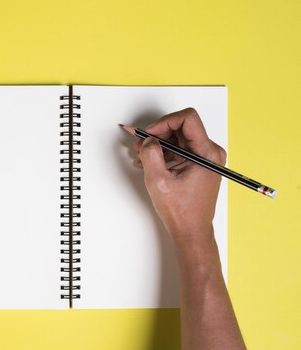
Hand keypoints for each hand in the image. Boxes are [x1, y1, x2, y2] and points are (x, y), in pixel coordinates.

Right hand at [133, 108, 226, 242]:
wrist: (191, 230)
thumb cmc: (181, 211)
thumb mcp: (158, 180)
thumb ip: (151, 154)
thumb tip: (148, 140)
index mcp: (206, 153)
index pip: (186, 119)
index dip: (164, 123)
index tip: (149, 134)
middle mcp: (210, 152)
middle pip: (180, 127)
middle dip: (157, 134)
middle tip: (140, 145)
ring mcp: (205, 158)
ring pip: (177, 137)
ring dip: (158, 144)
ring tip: (142, 157)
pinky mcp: (198, 163)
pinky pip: (179, 148)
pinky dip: (163, 152)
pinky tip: (150, 163)